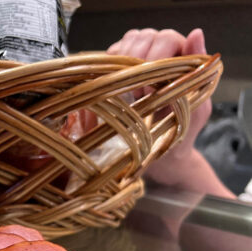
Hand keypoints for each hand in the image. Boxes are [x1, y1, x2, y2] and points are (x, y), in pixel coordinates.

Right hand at [107, 29, 232, 197]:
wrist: (160, 160)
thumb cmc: (180, 137)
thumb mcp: (195, 110)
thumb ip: (198, 76)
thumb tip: (196, 34)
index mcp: (184, 61)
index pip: (169, 39)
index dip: (156, 56)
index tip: (148, 83)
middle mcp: (163, 56)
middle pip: (145, 37)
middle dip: (136, 61)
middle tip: (137, 93)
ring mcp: (141, 61)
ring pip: (128, 41)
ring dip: (123, 62)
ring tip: (127, 90)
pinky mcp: (121, 70)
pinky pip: (111, 54)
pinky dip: (109, 67)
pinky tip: (113, 86)